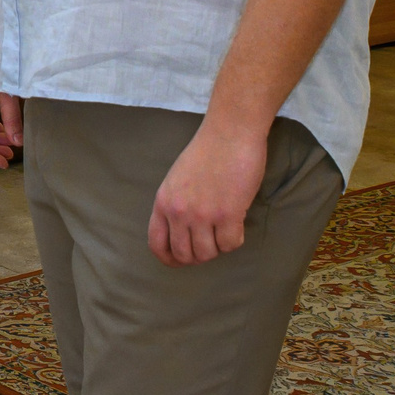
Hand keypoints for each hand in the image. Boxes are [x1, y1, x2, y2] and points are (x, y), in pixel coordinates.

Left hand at [148, 120, 268, 266]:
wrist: (230, 133)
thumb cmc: (207, 151)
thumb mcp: (177, 179)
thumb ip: (175, 205)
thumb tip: (182, 232)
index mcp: (163, 202)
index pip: (157, 244)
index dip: (169, 259)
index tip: (181, 261)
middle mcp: (179, 212)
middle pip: (184, 255)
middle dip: (198, 256)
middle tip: (211, 243)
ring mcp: (202, 215)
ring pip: (208, 253)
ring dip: (218, 247)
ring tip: (224, 230)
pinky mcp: (228, 214)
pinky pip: (231, 245)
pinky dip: (236, 240)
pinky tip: (238, 224)